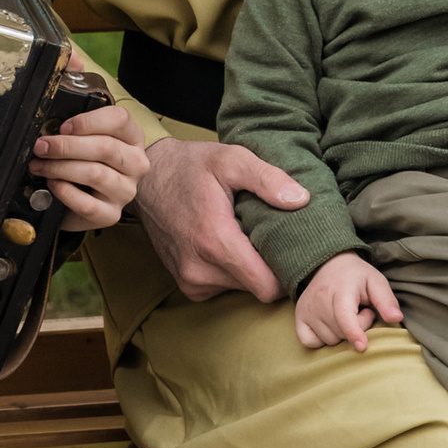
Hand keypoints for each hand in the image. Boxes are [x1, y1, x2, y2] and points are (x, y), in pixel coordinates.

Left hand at [27, 100, 149, 233]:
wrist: (86, 201)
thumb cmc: (86, 164)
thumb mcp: (87, 142)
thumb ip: (77, 133)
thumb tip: (50, 132)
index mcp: (132, 138)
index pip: (119, 119)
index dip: (87, 121)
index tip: (63, 127)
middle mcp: (135, 164)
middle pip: (105, 147)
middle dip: (66, 146)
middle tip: (42, 147)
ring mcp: (125, 191)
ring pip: (95, 174)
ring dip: (60, 168)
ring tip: (40, 166)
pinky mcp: (111, 214)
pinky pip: (87, 204)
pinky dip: (65, 192)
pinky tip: (52, 184)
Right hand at [134, 134, 307, 304]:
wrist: (146, 181)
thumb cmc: (191, 167)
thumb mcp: (231, 159)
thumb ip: (267, 179)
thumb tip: (301, 200)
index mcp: (215, 240)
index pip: (267, 286)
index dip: (288, 271)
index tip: (296, 251)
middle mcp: (200, 269)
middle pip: (258, 288)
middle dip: (271, 267)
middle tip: (275, 236)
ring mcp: (190, 280)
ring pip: (242, 289)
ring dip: (251, 269)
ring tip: (249, 236)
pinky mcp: (187, 285)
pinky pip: (224, 287)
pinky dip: (233, 271)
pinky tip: (230, 244)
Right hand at [295, 252, 403, 351]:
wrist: (328, 264)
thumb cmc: (356, 276)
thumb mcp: (376, 281)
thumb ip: (386, 300)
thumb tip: (396, 319)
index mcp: (340, 289)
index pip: (344, 315)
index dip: (354, 332)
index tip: (362, 346)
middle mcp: (319, 300)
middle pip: (341, 332)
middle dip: (357, 328)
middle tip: (360, 311)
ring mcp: (306, 310)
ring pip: (329, 340)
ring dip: (341, 333)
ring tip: (345, 314)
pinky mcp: (298, 318)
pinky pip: (310, 342)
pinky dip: (322, 339)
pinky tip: (330, 325)